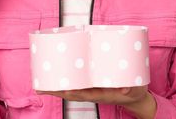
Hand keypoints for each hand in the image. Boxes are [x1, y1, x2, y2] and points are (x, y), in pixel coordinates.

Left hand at [37, 86, 155, 117]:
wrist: (135, 98)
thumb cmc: (135, 94)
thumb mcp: (136, 91)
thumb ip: (131, 89)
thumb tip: (126, 88)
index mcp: (101, 95)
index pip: (81, 94)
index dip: (69, 92)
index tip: (59, 89)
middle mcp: (93, 93)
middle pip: (70, 93)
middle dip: (55, 90)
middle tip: (39, 87)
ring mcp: (92, 90)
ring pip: (71, 89)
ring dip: (56, 87)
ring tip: (41, 82)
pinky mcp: (93, 85)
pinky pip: (76, 84)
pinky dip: (65, 82)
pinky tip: (58, 77)